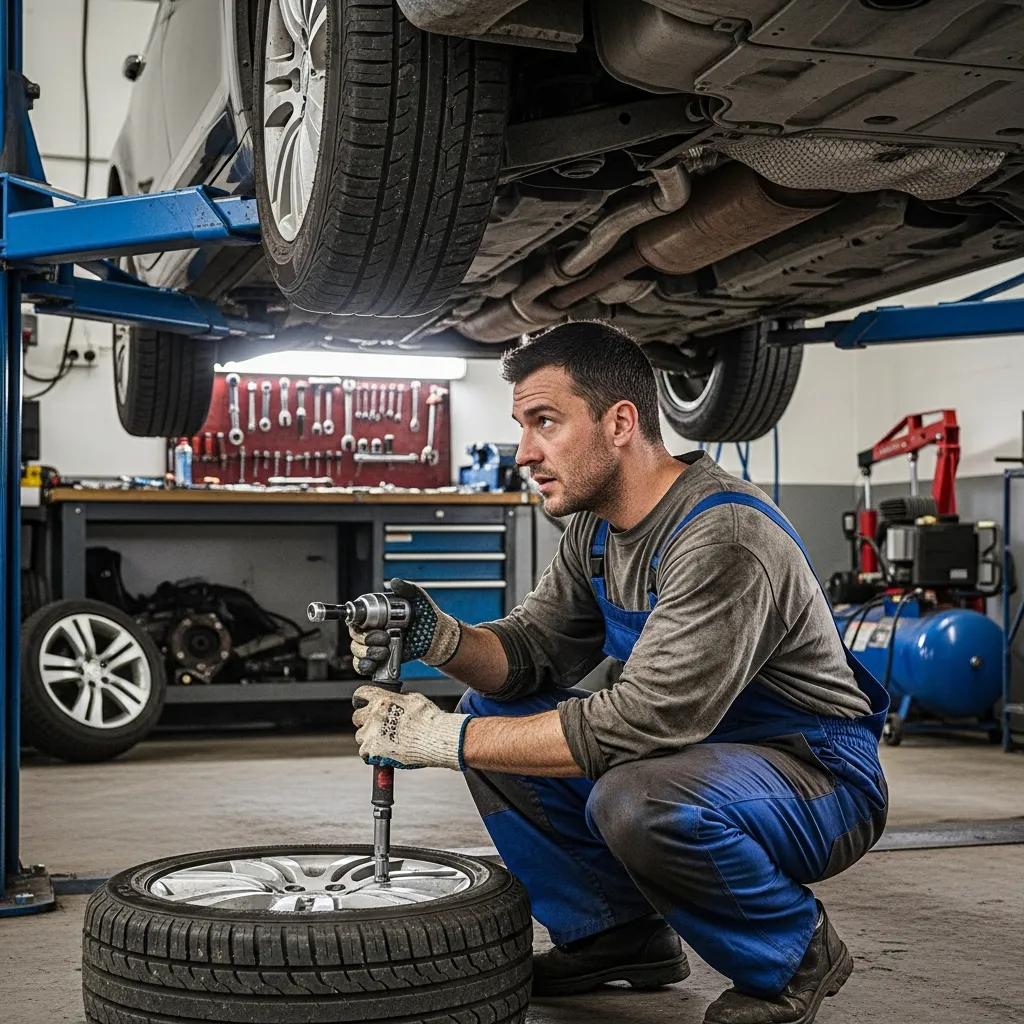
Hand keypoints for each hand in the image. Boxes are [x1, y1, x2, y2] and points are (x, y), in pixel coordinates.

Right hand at [349, 579, 461, 676]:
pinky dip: (364, 665)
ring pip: (356, 650)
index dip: (357, 621)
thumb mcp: (417, 598)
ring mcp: (374, 646)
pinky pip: (361, 665)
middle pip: (355, 635)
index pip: (357, 617)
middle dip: (366, 638)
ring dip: (367, 652)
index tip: (365, 624)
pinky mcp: (379, 660)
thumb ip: (406, 588)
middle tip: (383, 637)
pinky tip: (373, 663)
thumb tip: (394, 582)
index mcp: (377, 615)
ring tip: (384, 650)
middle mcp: (372, 630)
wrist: (437, 637)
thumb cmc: (426, 616)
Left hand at [351, 686, 468, 769]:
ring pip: (360, 735)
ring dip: (368, 737)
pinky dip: (371, 753)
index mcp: (383, 700)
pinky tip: (382, 752)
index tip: (362, 703)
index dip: (361, 699)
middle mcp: (374, 715)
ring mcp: (372, 734)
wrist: (435, 738)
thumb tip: (394, 700)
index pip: (361, 694)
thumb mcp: (414, 699)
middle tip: (375, 726)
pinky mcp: (373, 750)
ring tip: (382, 741)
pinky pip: (364, 752)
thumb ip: (398, 699)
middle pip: (357, 717)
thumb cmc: (429, 719)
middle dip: (364, 721)